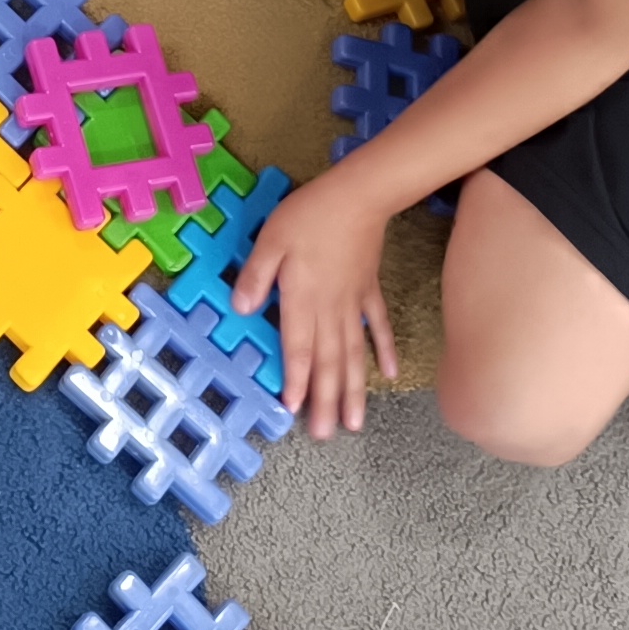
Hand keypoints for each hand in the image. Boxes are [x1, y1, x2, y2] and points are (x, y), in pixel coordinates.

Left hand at [238, 176, 398, 438]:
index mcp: (303, 298)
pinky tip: (388, 375)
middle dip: (326, 400)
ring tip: (354, 422)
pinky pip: (379, 326)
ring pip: (354, 354)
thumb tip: (240, 310)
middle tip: (326, 435)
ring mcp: (354, 302)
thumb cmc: (309, 215)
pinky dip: (384, 351)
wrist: (358, 194)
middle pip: (329, 361)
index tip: (296, 410)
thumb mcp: (270, 239)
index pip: (299, 347)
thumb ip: (255, 276)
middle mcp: (331, 308)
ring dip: (353, 389)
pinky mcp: (369, 290)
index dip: (297, 380)